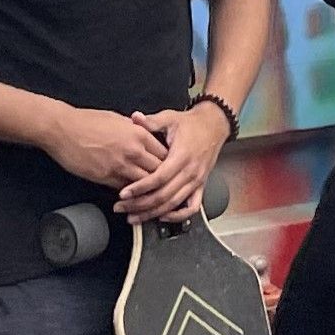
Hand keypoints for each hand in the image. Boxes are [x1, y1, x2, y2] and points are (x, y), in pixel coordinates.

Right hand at [40, 104, 168, 189]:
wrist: (62, 129)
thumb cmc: (88, 121)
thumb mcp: (119, 119)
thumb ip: (136, 130)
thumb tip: (146, 136)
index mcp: (139, 134)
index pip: (165, 154)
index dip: (170, 163)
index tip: (172, 170)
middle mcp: (133, 151)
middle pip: (158, 171)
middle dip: (163, 180)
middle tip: (168, 187)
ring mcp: (119, 165)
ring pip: (144, 184)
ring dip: (148, 191)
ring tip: (154, 197)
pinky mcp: (104, 177)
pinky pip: (124, 189)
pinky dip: (131, 194)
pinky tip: (134, 197)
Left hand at [118, 102, 230, 221]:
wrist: (214, 125)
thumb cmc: (191, 123)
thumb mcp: (170, 118)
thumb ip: (151, 121)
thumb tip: (135, 118)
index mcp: (182, 156)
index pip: (159, 178)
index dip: (140, 188)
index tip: (123, 193)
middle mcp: (191, 171)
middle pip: (164, 196)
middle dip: (140, 205)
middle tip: (121, 207)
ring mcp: (197, 180)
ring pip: (174, 204)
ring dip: (152, 213)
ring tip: (133, 217)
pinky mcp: (201, 185)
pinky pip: (191, 207)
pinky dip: (178, 216)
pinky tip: (162, 217)